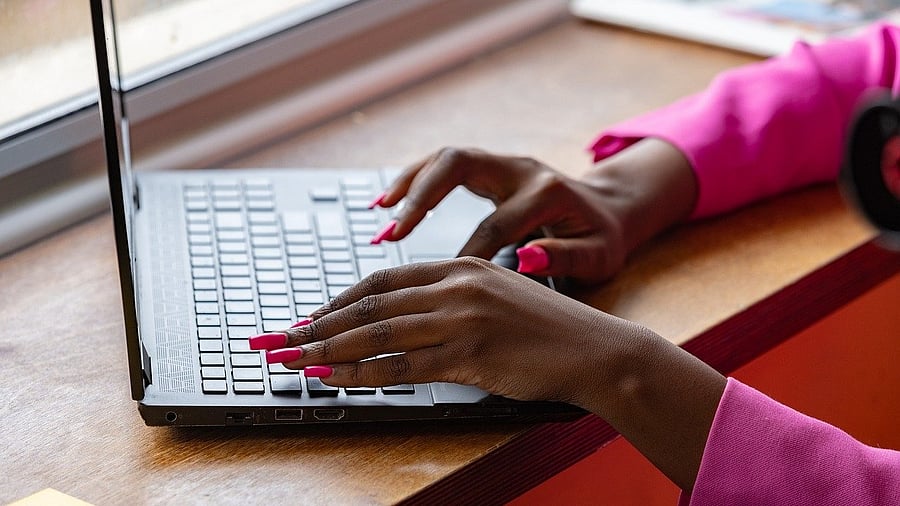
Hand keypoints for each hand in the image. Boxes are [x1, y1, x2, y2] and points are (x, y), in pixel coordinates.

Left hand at [271, 257, 625, 404]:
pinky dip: (362, 374)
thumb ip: (451, 300)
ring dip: (326, 350)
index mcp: (460, 266)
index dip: (337, 301)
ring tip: (290, 362)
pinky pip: (402, 366)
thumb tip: (403, 322)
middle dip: (315, 325)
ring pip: (377, 335)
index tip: (307, 318)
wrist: (596, 349)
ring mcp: (462, 318)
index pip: (382, 281)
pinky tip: (334, 380)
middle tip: (276, 341)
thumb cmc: (547, 328)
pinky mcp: (471, 354)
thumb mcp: (496, 295)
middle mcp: (455, 286)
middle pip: (368, 306)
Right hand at [370, 139, 695, 283]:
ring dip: (410, 182)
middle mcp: (520, 169)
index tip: (444, 290)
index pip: (496, 224)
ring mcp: (503, 164)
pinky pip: (443, 165)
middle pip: (460, 164)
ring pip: (446, 157)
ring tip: (379, 212)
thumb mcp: (598, 256)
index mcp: (546, 194)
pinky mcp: (490, 168)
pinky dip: (414, 180)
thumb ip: (566, 257)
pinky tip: (387, 203)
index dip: (469, 256)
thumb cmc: (602, 238)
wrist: (612, 207)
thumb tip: (528, 257)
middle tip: (393, 231)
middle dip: (422, 195)